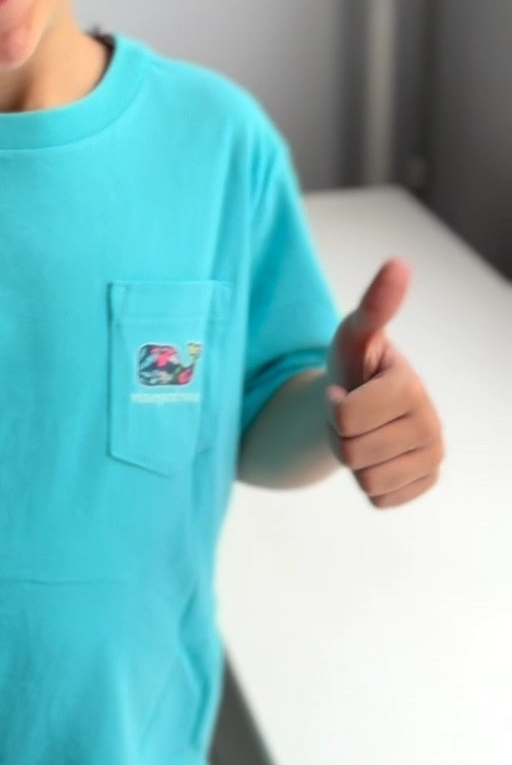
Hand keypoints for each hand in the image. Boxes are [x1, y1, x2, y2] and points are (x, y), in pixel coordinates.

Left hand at [326, 258, 443, 508]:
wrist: (361, 403)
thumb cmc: (354, 365)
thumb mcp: (353, 335)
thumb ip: (374, 306)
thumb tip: (399, 264)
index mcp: (411, 387)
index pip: (344, 417)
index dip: (331, 406)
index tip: (342, 392)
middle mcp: (432, 425)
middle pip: (351, 453)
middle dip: (339, 435)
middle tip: (351, 415)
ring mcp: (432, 457)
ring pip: (365, 480)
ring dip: (352, 460)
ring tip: (363, 433)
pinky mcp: (425, 483)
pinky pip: (379, 500)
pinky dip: (367, 482)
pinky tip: (376, 455)